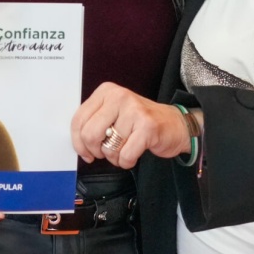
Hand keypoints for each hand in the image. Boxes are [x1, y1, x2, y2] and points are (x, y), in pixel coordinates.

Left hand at [71, 82, 192, 168]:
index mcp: (106, 91)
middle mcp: (119, 97)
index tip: (86, 152)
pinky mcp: (147, 127)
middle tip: (105, 153)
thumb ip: (94, 123)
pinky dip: (126, 162)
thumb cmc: (140, 122)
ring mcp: (134, 110)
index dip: (78, 142)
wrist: (175, 124)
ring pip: (108, 148)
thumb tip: (78, 144)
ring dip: (114, 158)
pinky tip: (133, 155)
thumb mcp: (113, 114)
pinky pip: (125, 155)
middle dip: (95, 151)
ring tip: (124, 150)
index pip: (78, 120)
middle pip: (90, 134)